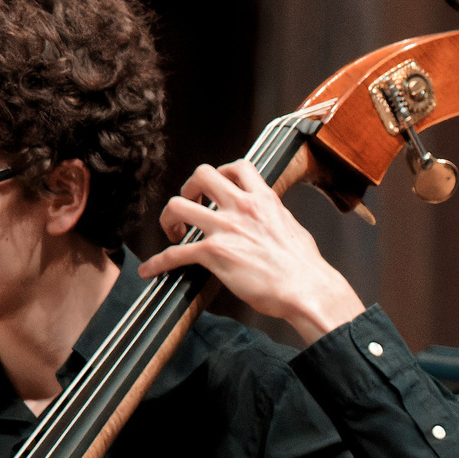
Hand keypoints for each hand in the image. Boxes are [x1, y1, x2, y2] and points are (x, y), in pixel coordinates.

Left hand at [141, 160, 365, 342]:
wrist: (308, 289)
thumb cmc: (305, 268)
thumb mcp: (292, 229)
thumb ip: (274, 218)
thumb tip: (271, 221)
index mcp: (264, 200)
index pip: (237, 168)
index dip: (222, 173)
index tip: (218, 188)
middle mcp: (241, 207)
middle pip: (201, 175)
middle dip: (189, 188)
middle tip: (192, 205)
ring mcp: (225, 229)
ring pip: (177, 206)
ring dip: (169, 218)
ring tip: (174, 233)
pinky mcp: (214, 254)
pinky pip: (174, 254)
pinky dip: (158, 263)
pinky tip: (151, 271)